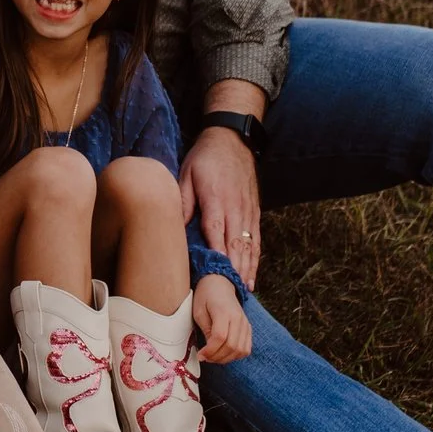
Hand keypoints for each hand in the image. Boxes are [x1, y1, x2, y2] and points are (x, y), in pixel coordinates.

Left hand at [180, 126, 262, 288]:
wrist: (233, 139)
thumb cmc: (205, 158)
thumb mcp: (186, 174)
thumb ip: (183, 201)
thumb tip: (176, 227)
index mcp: (216, 198)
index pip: (216, 230)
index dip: (217, 253)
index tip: (216, 273)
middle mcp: (236, 207)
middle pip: (236, 243)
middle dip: (233, 269)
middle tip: (228, 292)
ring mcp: (248, 210)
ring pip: (249, 245)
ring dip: (247, 268)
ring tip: (243, 290)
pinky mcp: (255, 211)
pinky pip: (257, 239)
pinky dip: (255, 258)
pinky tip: (252, 274)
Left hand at [191, 274, 252, 362]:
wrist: (220, 284)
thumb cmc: (205, 297)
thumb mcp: (199, 311)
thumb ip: (206, 330)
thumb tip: (209, 350)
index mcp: (223, 312)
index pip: (220, 337)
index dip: (210, 350)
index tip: (200, 355)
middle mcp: (238, 318)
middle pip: (232, 346)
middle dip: (217, 357)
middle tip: (205, 358)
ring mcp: (245, 323)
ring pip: (241, 350)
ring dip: (226, 358)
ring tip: (214, 357)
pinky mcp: (248, 327)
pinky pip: (246, 348)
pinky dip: (236, 355)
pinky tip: (224, 354)